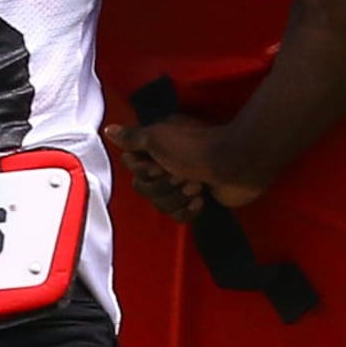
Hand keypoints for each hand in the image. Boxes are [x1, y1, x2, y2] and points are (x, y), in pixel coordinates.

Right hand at [106, 118, 266, 221]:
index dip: (144, 171)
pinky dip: (189, 210)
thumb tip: (109, 130)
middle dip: (163, 186)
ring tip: (196, 185)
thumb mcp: (158, 137)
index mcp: (157, 148)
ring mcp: (182, 183)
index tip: (158, 164)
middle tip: (181, 174)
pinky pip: (179, 216)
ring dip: (178, 197)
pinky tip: (201, 200)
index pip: (132, 170)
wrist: (235, 165)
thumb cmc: (197, 148)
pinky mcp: (197, 200)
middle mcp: (167, 164)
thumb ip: (132, 137)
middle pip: (145, 190)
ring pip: (161, 205)